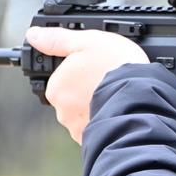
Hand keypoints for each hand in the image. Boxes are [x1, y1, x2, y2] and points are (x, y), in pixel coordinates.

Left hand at [26, 26, 148, 143]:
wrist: (141, 98)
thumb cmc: (116, 68)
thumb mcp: (87, 41)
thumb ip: (57, 39)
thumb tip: (34, 35)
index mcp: (57, 87)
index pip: (62, 79)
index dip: (79, 72)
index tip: (94, 69)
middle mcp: (62, 111)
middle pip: (72, 98)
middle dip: (86, 92)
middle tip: (107, 81)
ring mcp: (78, 128)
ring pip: (84, 115)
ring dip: (95, 108)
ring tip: (115, 97)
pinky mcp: (94, 140)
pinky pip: (97, 128)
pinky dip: (105, 121)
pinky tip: (117, 111)